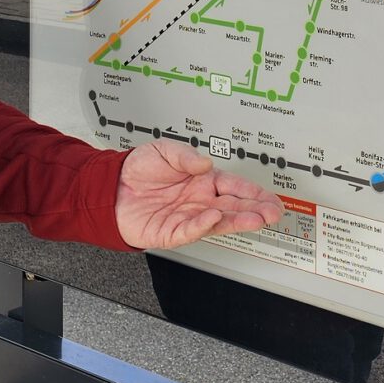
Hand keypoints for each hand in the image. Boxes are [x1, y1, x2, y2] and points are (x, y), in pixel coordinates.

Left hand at [114, 141, 284, 250]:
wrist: (110, 188)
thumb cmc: (137, 170)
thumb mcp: (164, 150)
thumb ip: (186, 156)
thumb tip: (206, 162)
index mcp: (202, 180)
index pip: (234, 186)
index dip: (253, 192)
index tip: (270, 198)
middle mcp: (199, 200)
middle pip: (233, 206)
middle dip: (255, 209)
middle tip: (273, 212)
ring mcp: (188, 216)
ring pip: (219, 221)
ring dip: (238, 220)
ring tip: (256, 219)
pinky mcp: (172, 232)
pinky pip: (190, 229)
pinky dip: (203, 225)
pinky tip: (215, 218)